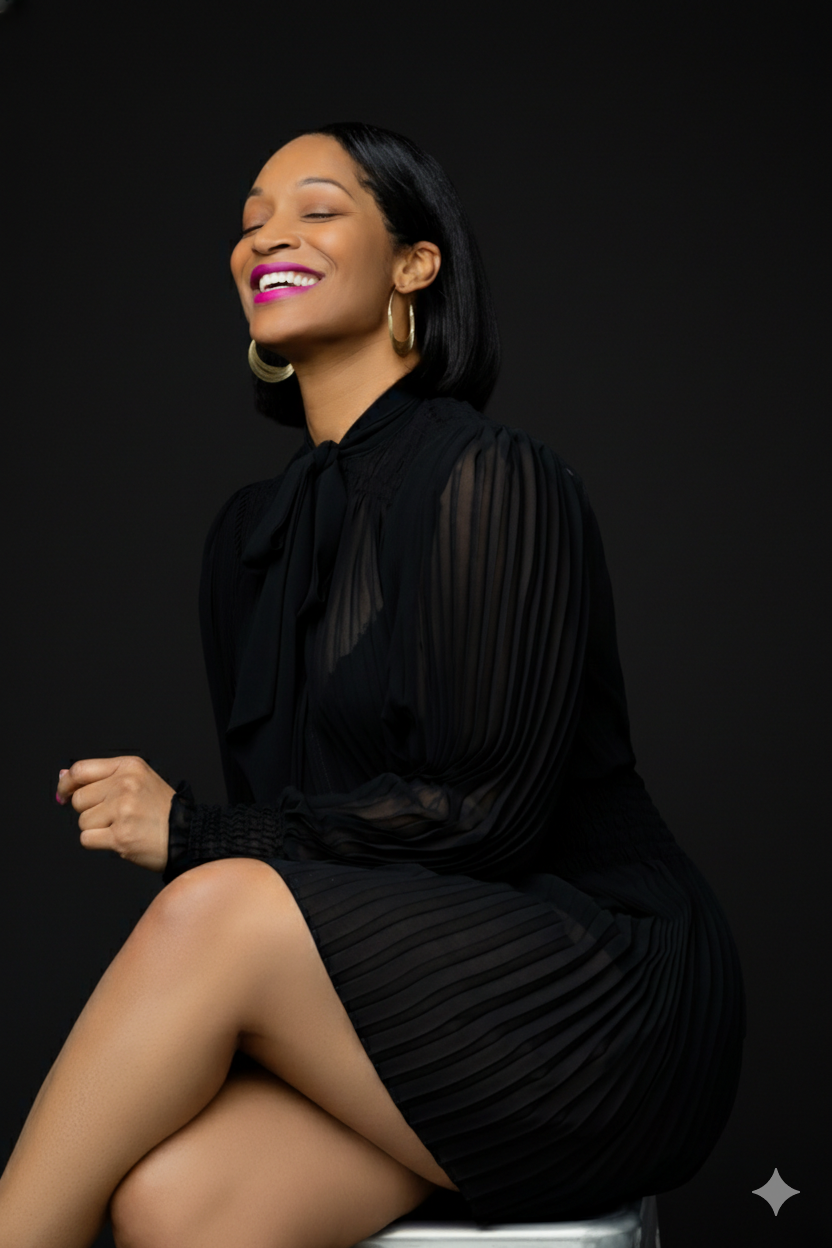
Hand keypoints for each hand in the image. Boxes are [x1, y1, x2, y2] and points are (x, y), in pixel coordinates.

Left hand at [56, 756, 175, 872]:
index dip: (66, 783)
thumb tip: (63, 776)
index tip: (63, 793)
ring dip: (96, 828)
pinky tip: (119, 838)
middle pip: (79, 799)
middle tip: (113, 815)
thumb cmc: (161, 809)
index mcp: (130, 766)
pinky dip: (98, 843)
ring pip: (82, 821)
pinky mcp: (120, 835)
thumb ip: (101, 776)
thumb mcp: (138, 779)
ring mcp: (123, 810)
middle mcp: (126, 784)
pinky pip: (87, 839)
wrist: (187, 834)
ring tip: (122, 826)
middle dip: (89, 810)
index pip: (81, 770)